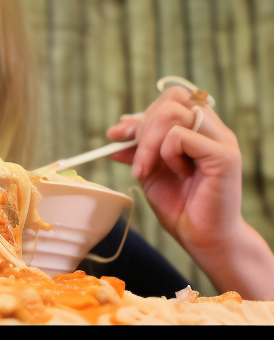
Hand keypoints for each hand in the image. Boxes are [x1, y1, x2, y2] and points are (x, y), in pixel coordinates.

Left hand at [106, 87, 244, 271]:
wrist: (202, 240)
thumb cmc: (182, 209)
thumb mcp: (152, 174)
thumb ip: (139, 150)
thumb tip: (115, 132)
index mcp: (199, 129)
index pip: (170, 100)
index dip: (141, 115)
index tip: (116, 137)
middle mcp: (213, 128)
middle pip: (172, 100)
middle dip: (143, 128)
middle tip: (137, 163)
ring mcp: (221, 139)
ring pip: (175, 114)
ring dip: (150, 143)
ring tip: (148, 172)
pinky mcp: (224, 154)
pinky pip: (181, 136)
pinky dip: (169, 155)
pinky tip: (180, 176)